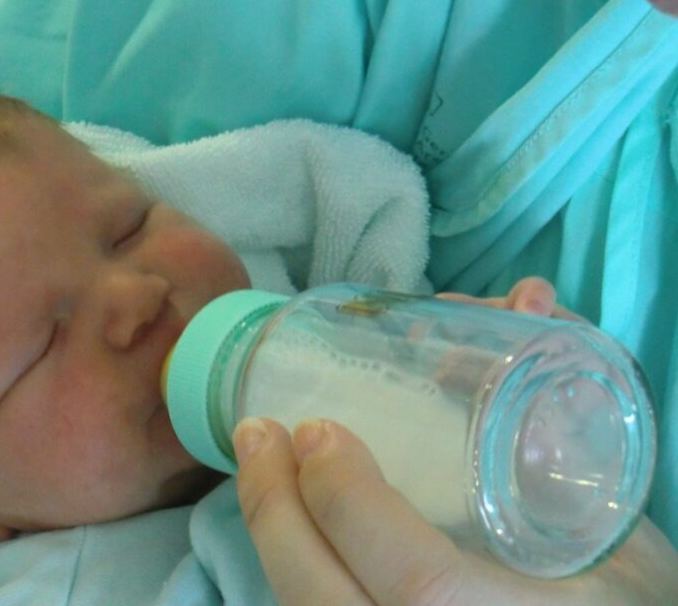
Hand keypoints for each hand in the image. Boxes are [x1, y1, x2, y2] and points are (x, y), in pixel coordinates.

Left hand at [232, 276, 677, 604]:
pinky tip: (279, 510)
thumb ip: (568, 415)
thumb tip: (521, 303)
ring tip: (255, 460)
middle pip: (326, 603)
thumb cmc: (622, 590)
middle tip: (258, 430)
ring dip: (268, 534)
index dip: (352, 504)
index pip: (415, 580)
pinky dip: (290, 558)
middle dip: (275, 512)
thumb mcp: (614, 516)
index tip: (319, 431)